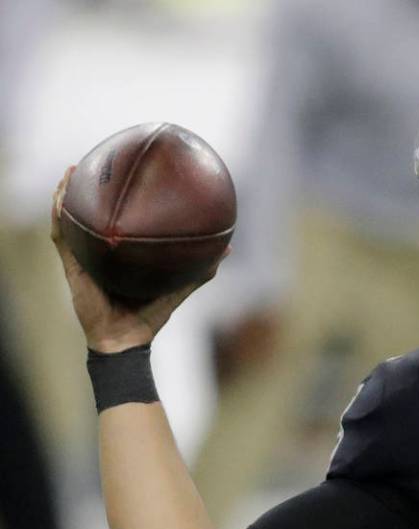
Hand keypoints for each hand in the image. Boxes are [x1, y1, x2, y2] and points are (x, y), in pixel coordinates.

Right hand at [51, 166, 228, 353]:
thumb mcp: (178, 288)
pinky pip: (61, 237)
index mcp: (122, 256)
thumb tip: (227, 248)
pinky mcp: (72, 267)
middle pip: (91, 216)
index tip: (128, 174)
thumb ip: (199, 270)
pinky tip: (60, 197)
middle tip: (97, 164)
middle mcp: (101, 254)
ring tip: (71, 171)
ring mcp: (84, 259)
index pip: (118, 223)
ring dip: (67, 195)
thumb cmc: (149, 317)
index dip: (119, 200)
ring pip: (70, 220)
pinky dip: (59, 216)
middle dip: (89, 191)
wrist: (125, 340)